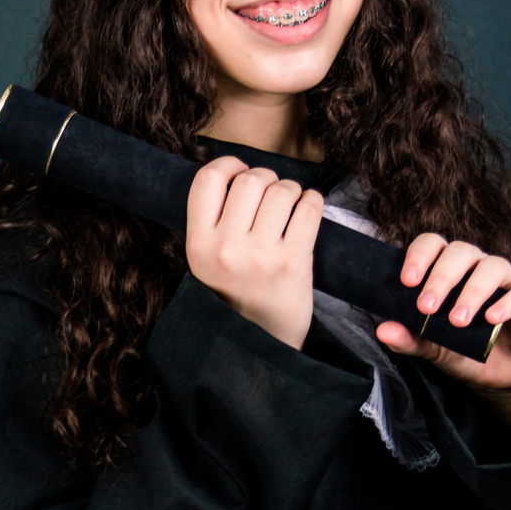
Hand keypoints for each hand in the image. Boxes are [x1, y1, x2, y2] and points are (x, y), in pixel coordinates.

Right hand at [185, 156, 322, 349]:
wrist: (263, 343)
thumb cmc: (237, 295)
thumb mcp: (206, 262)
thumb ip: (213, 222)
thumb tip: (237, 172)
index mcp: (198, 245)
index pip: (208, 179)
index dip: (228, 165)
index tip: (240, 172)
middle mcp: (226, 248)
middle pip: (250, 179)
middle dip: (266, 178)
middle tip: (271, 194)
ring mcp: (261, 256)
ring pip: (281, 190)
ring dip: (291, 190)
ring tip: (291, 205)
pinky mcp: (294, 263)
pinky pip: (309, 209)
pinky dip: (312, 201)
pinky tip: (308, 208)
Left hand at [375, 236, 510, 449]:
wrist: (499, 380)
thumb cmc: (464, 352)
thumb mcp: (433, 348)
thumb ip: (409, 338)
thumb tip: (382, 330)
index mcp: (449, 268)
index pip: (433, 244)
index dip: (419, 256)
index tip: (407, 281)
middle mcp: (478, 266)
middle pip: (461, 252)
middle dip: (441, 277)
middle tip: (427, 307)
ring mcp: (508, 280)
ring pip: (492, 267)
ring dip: (472, 291)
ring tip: (458, 320)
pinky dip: (508, 302)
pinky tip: (492, 318)